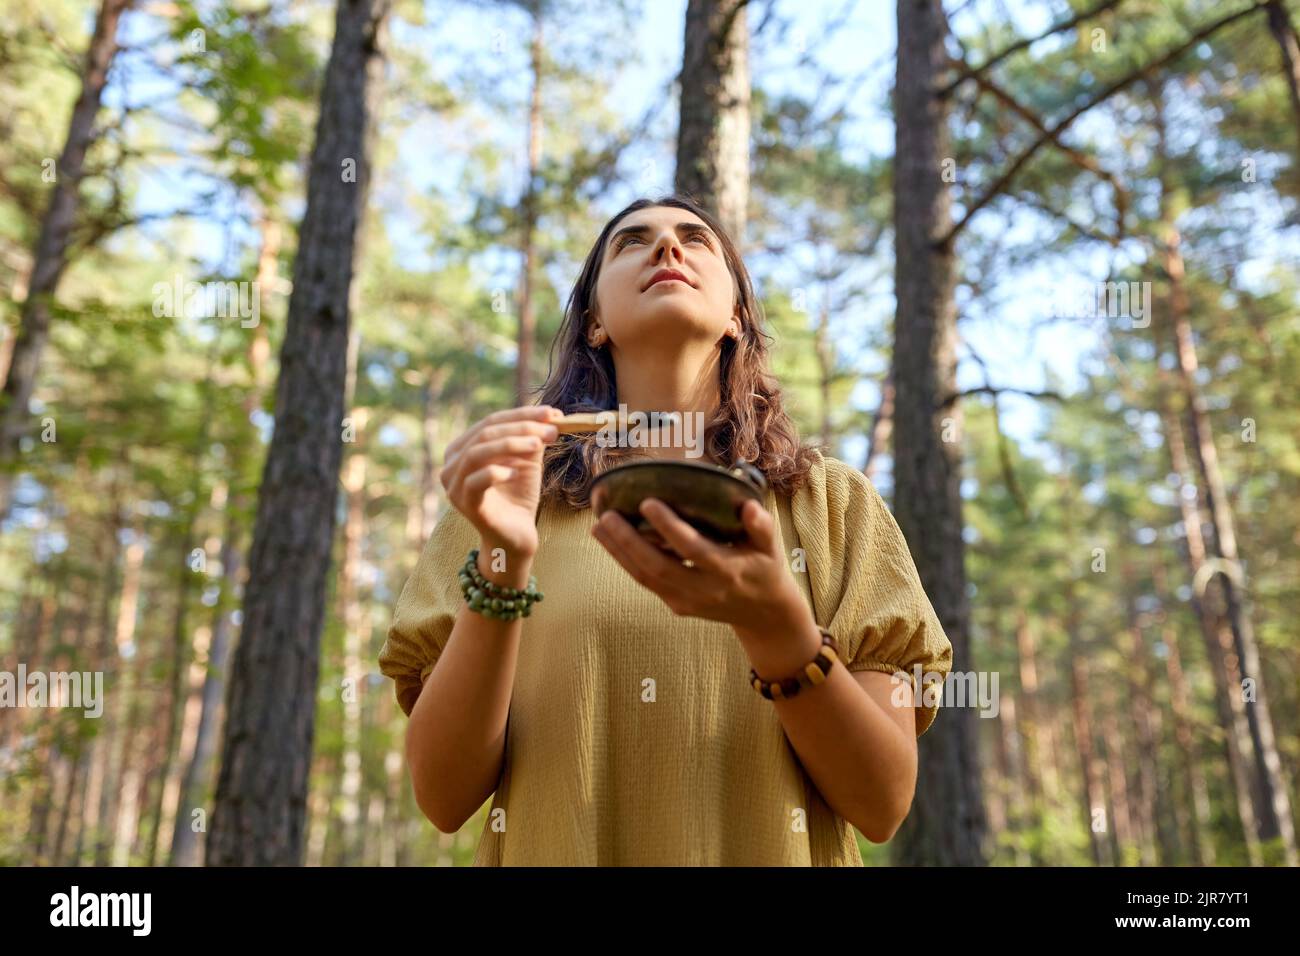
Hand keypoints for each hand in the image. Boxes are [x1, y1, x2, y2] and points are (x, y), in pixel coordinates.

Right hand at [438, 404, 562, 558]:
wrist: (517, 535)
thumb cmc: (519, 495)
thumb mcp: (526, 461)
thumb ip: (530, 438)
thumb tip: (550, 415)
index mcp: (462, 449)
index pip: (490, 421)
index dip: (522, 414)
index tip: (553, 413)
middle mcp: (451, 465)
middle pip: (484, 433)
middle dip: (520, 427)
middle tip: (551, 429)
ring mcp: (454, 486)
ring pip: (476, 453)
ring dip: (510, 444)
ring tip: (538, 445)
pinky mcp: (465, 504)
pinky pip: (476, 481)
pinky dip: (498, 473)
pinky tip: (515, 474)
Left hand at [589, 496, 807, 634]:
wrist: (764, 614)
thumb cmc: (765, 567)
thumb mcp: (771, 547)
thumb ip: (762, 526)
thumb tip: (748, 507)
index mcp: (727, 570)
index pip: (692, 549)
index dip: (668, 527)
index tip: (647, 502)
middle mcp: (704, 589)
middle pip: (658, 568)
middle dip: (628, 542)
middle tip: (606, 516)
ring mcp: (687, 601)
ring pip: (646, 578)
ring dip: (618, 553)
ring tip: (598, 527)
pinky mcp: (677, 606)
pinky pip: (646, 583)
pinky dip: (625, 562)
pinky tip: (610, 542)